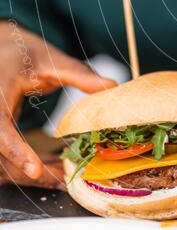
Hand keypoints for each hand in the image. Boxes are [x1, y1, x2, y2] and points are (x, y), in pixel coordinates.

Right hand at [0, 21, 114, 183]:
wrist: (4, 50)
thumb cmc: (26, 53)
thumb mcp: (52, 60)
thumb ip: (80, 75)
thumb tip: (111, 86)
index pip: (1, 129)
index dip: (16, 151)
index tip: (36, 170)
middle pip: (1, 155)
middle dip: (30, 171)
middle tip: (64, 179)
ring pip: (3, 162)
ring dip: (30, 172)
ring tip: (62, 175)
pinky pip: (6, 156)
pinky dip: (28, 164)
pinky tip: (52, 167)